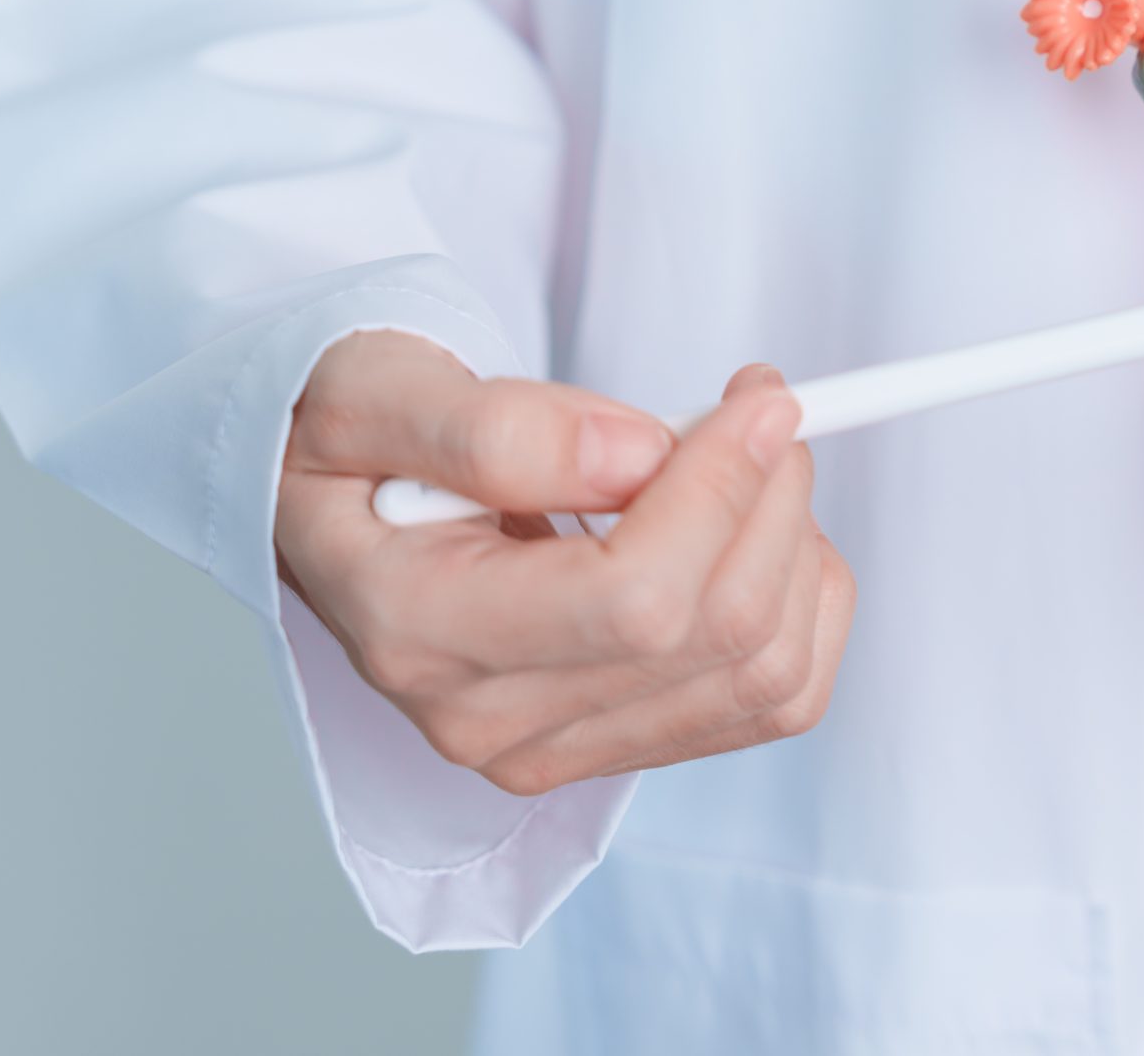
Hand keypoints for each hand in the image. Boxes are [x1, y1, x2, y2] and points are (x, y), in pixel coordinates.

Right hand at [275, 332, 855, 793]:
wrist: (337, 510)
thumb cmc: (354, 446)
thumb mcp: (375, 394)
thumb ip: (495, 426)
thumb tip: (633, 456)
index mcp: (419, 630)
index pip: (633, 598)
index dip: (722, 488)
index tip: (756, 396)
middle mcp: (490, 720)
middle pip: (717, 636)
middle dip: (773, 499)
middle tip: (759, 407)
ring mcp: (558, 749)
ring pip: (768, 675)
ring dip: (797, 548)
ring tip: (746, 464)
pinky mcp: (618, 748)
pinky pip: (777, 699)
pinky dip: (805, 601)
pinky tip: (754, 531)